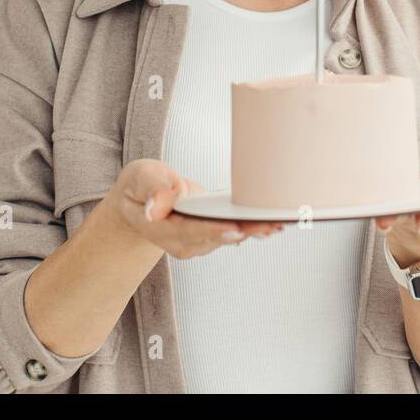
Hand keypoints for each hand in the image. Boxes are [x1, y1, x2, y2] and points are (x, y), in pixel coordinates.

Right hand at [110, 158, 284, 258]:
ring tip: (280, 221)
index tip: (235, 228)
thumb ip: (151, 189)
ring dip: (254, 230)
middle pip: (215, 237)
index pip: (188, 231)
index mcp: (159, 227)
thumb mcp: (140, 178)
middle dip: (244, 231)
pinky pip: (232, 231)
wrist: (139, 202)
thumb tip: (156, 207)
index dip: (213, 230)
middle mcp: (180, 241)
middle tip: (271, 225)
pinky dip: (253, 227)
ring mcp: (196, 242)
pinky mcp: (209, 235)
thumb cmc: (140, 186)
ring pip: (228, 237)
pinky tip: (274, 221)